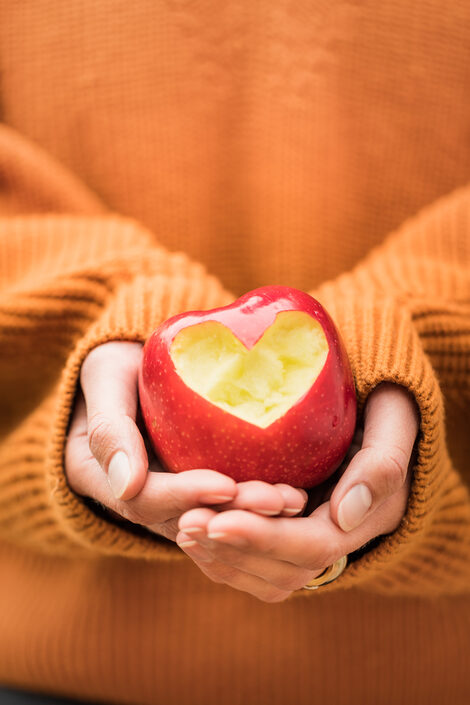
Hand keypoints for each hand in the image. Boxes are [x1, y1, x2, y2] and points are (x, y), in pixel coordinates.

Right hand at [65, 341, 307, 541]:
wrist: (134, 363)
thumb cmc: (117, 362)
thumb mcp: (105, 376)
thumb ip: (108, 425)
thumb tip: (126, 484)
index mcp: (102, 476)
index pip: (143, 500)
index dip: (185, 495)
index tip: (226, 483)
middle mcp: (135, 496)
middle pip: (183, 518)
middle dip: (231, 512)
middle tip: (276, 499)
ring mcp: (167, 495)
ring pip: (209, 518)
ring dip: (251, 514)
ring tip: (293, 500)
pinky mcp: (194, 484)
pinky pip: (224, 503)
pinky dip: (255, 501)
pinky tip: (293, 493)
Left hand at [176, 383, 419, 600]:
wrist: (375, 403)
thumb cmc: (384, 400)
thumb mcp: (394, 415)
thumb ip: (381, 462)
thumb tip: (344, 516)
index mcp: (371, 516)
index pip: (315, 545)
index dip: (266, 537)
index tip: (219, 521)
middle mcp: (344, 537)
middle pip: (287, 569)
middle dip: (235, 549)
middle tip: (187, 523)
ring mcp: (317, 537)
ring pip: (268, 575)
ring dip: (223, 558)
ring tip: (183, 527)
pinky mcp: (293, 531)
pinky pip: (259, 564)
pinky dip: (224, 555)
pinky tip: (189, 530)